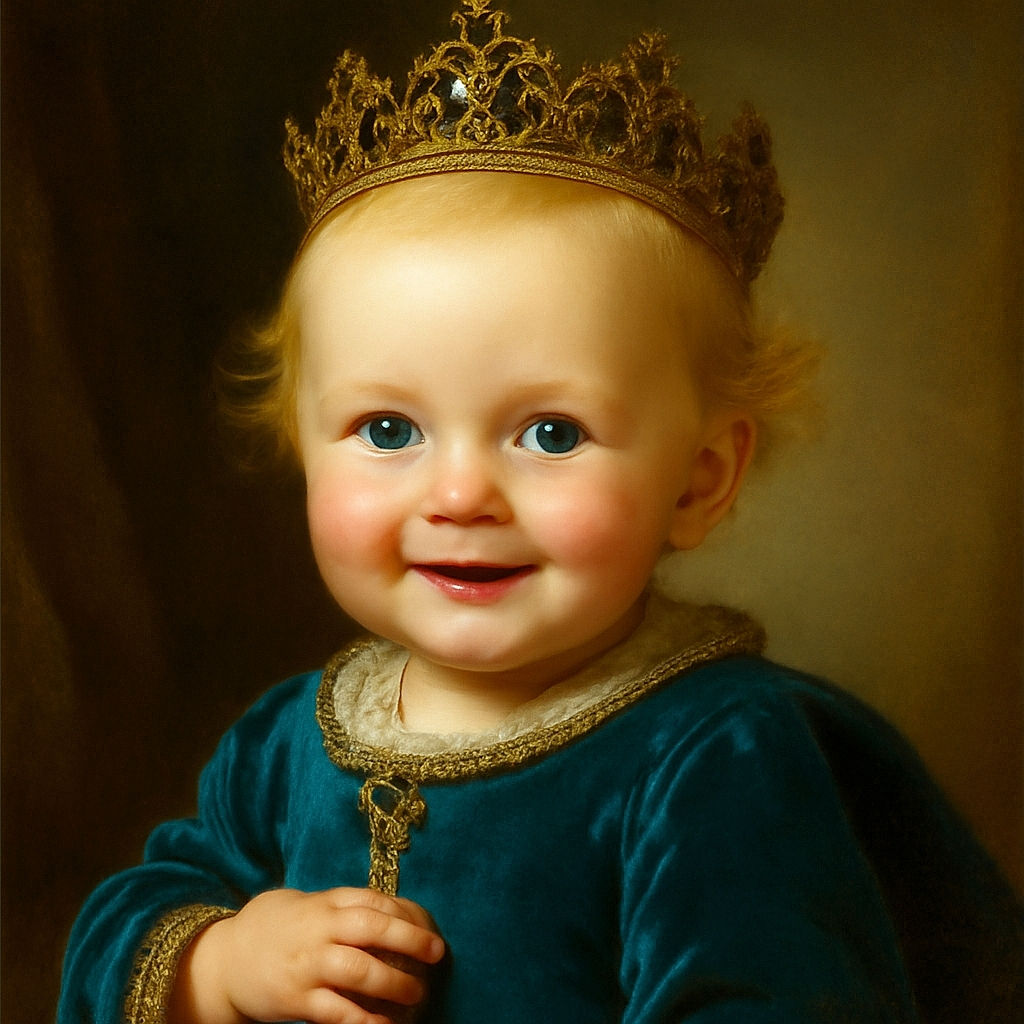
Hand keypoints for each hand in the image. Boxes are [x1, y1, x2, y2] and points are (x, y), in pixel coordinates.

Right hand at [168, 887, 445, 1023]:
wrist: (225, 959)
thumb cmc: (277, 928)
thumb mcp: (309, 904)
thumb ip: (345, 906)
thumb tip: (396, 912)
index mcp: (325, 903)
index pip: (373, 900)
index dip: (406, 912)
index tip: (430, 925)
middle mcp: (319, 930)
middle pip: (371, 927)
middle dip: (410, 938)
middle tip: (438, 952)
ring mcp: (308, 965)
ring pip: (357, 970)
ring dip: (393, 982)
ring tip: (416, 993)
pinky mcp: (297, 1000)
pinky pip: (337, 1012)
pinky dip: (364, 1020)